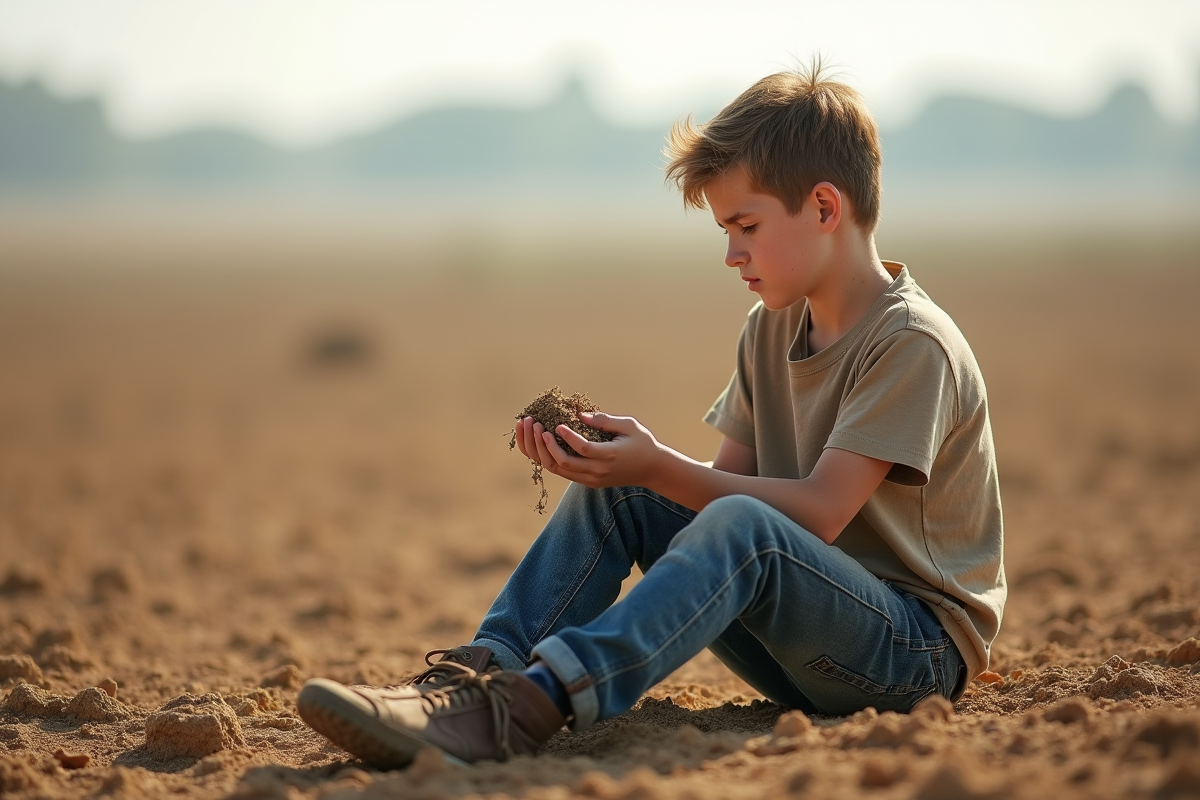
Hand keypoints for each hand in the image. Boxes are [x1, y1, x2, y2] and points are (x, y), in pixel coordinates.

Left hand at [519, 412, 663, 488]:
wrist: (651, 470)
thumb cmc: (642, 443)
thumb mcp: (630, 425)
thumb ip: (605, 420)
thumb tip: (580, 414)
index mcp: (610, 456)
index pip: (583, 449)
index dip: (567, 437)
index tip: (557, 424)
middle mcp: (598, 471)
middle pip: (564, 463)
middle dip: (546, 444)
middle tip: (537, 426)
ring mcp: (592, 479)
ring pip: (559, 470)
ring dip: (543, 452)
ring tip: (535, 432)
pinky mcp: (588, 482)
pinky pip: (563, 472)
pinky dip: (549, 458)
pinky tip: (542, 443)